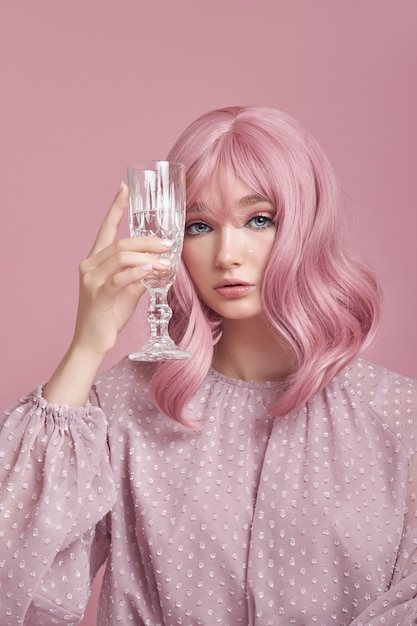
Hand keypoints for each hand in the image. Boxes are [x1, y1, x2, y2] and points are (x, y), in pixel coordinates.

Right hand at [71, 182, 171, 357]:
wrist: (92, 343)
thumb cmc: (109, 315)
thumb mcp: (128, 290)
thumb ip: (140, 275)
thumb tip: (158, 264)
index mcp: (95, 260)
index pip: (106, 228)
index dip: (116, 207)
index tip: (124, 187)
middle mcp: (90, 265)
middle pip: (121, 242)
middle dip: (147, 241)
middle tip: (168, 244)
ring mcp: (91, 279)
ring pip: (122, 257)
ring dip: (148, 257)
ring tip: (166, 262)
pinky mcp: (98, 295)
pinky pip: (120, 278)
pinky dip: (137, 272)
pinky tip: (151, 270)